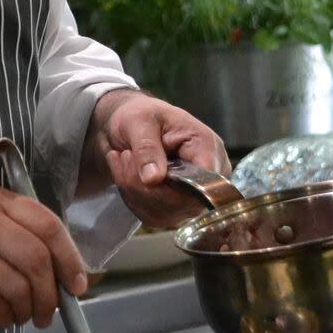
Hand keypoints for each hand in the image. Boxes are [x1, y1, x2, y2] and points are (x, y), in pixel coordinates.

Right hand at [0, 184, 87, 330]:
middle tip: (50, 312)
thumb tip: (65, 272)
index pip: (46, 224)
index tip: (77, 282)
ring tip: (20, 316)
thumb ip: (16, 235)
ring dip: (27, 310)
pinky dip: (5, 318)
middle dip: (51, 294)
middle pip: (37, 258)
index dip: (70, 257)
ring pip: (20, 287)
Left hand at [85, 90, 229, 228]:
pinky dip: (131, 197)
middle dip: (142, 183)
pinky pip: (152, 217)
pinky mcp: (175, 209)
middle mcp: (207, 177)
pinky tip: (126, 174)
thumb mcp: (138, 121)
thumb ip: (147, 147)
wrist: (125, 127)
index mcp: (208, 148)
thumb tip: (155, 179)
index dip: (174, 184)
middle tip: (124, 156)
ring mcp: (192, 196)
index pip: (207, 183)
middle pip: (181, 202)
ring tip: (124, 159)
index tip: (145, 169)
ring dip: (133, 189)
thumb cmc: (139, 116)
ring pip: (164, 212)